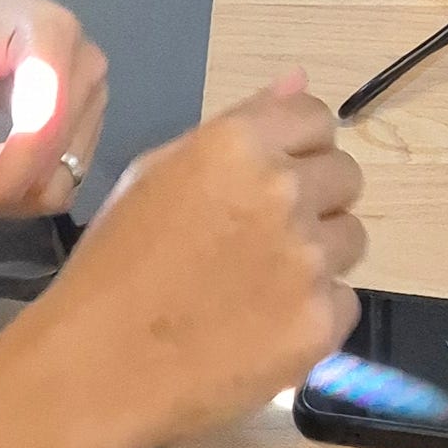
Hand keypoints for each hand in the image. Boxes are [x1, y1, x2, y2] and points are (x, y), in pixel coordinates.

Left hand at [0, 0, 106, 230]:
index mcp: (52, 39)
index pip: (43, 128)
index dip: (7, 180)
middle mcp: (89, 65)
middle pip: (61, 158)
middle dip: (8, 192)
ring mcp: (97, 89)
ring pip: (70, 173)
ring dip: (20, 194)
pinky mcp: (92, 110)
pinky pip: (70, 167)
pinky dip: (32, 184)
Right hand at [43, 72, 363, 447]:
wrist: (96, 368)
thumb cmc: (113, 263)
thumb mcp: (157, 172)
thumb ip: (239, 122)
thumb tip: (299, 79)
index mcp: (241, 144)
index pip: (317, 118)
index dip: (298, 146)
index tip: (276, 175)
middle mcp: (285, 191)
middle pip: (345, 176)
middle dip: (314, 199)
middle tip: (264, 236)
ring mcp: (309, 261)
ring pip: (351, 238)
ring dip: (319, 255)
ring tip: (261, 285)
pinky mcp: (320, 325)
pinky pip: (343, 303)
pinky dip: (312, 314)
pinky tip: (262, 328)